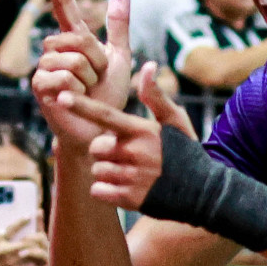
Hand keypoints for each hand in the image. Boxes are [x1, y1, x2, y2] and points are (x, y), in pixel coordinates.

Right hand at [0, 216, 50, 265]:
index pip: (10, 229)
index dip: (21, 222)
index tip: (29, 216)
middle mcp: (3, 251)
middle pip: (24, 242)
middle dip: (33, 237)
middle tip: (40, 232)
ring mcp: (9, 262)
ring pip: (28, 254)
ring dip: (36, 248)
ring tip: (42, 244)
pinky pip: (27, 265)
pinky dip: (34, 261)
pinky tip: (39, 257)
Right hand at [31, 0, 133, 148]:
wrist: (99, 128)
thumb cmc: (107, 95)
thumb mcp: (120, 57)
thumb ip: (118, 25)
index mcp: (74, 39)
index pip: (64, 4)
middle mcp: (55, 49)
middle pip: (78, 38)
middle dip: (96, 61)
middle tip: (96, 79)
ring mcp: (44, 66)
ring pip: (72, 59)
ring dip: (88, 77)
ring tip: (86, 90)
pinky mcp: (39, 85)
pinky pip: (63, 76)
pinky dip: (77, 88)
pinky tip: (74, 98)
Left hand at [54, 63, 196, 209]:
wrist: (205, 193)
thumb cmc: (186, 152)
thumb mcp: (175, 121)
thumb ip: (155, 96)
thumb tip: (148, 65)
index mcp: (142, 130)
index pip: (105, 115)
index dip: (81, 106)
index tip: (61, 98)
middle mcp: (135, 152)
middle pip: (95, 147)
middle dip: (105, 151)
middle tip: (126, 155)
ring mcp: (132, 177)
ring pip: (96, 170)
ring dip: (107, 172)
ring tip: (131, 173)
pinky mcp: (130, 199)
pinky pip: (97, 190)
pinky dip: (105, 191)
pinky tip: (126, 189)